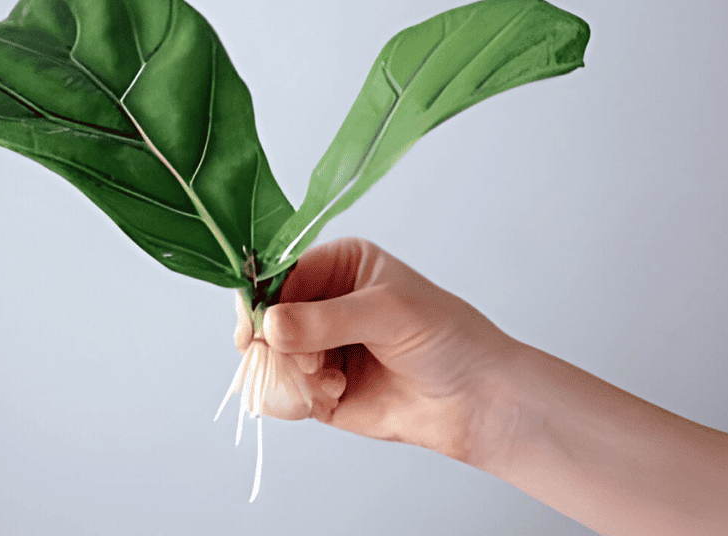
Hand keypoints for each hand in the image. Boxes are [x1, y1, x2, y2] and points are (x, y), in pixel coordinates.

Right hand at [234, 237, 514, 459]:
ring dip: (291, 371)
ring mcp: (316, 347)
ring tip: (329, 379)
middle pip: (266, 316)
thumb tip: (269, 327)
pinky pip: (282, 392)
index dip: (261, 297)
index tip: (253, 326)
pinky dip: (298, 397)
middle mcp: (322, 303)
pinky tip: (334, 394)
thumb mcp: (387, 314)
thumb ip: (324, 320)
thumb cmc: (445, 339)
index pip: (280, 272)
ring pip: (268, 357)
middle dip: (273, 341)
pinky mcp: (317, 388)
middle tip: (297, 359)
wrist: (474, 400)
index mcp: (339, 266)